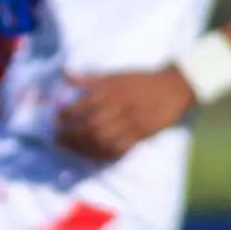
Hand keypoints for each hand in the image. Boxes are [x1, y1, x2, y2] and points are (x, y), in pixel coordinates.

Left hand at [55, 68, 194, 160]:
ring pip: (103, 140)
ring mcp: (131, 122)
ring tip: (70, 149)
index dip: (65, 115)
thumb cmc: (140, 81)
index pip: (82, 105)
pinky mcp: (142, 134)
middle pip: (90, 127)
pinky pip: (120, 149)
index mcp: (110, 90)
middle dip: (70, 136)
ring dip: (83, 148)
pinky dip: (103, 154)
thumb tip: (64, 74)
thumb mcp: (114, 75)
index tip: (55, 121)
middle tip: (57, 140)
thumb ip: (88, 78)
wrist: (176, 87)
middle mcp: (119, 107)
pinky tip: (92, 155)